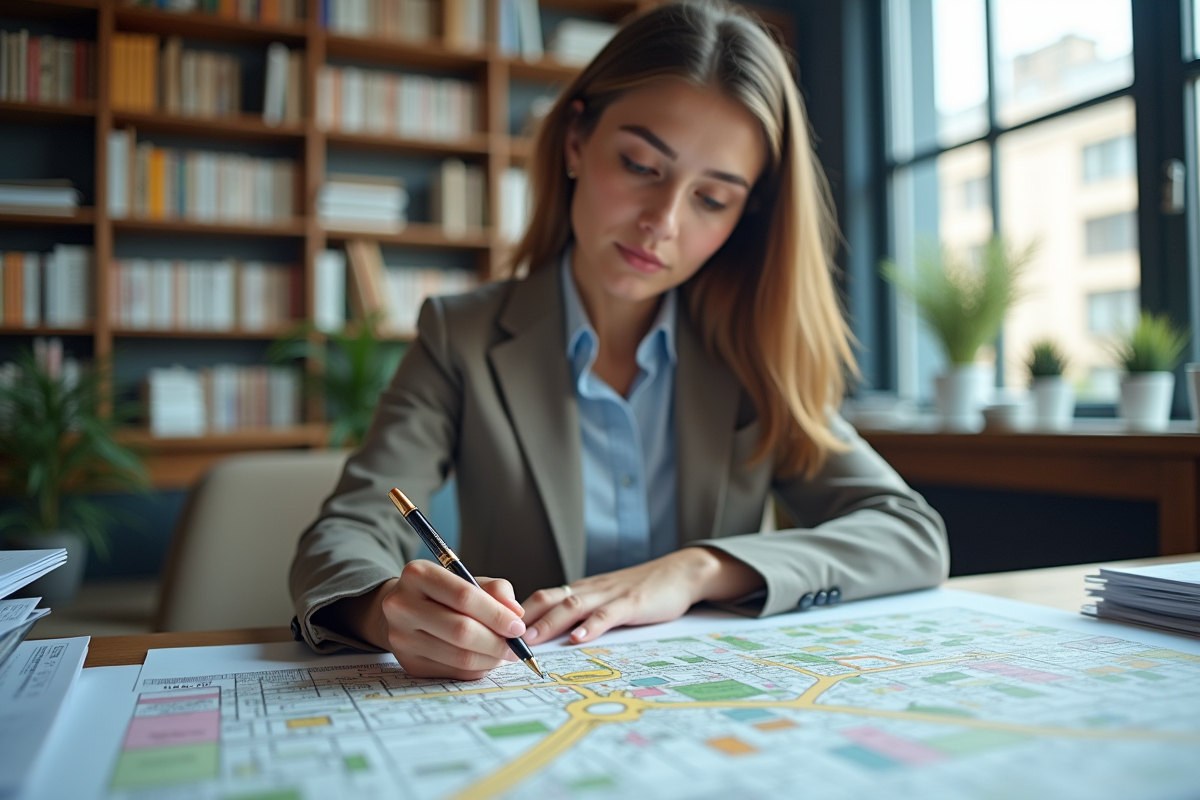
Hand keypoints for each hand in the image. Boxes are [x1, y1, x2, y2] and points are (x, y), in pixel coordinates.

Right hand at [355, 560, 528, 680]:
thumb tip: (516, 614)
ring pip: (459, 657)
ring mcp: (402, 638)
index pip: (464, 597)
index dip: (496, 615)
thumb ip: (495, 590)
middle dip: (497, 642)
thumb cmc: (442, 592)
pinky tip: (485, 659)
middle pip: (461, 631)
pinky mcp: (409, 663)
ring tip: (504, 653)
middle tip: (516, 647)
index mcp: (418, 575)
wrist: (403, 609)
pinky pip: (453, 672)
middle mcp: (402, 606)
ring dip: (490, 659)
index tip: (518, 626)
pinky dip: (477, 668)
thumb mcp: (467, 579)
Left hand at [520, 547, 762, 645]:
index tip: (496, 631)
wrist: (680, 573)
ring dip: (550, 624)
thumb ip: (580, 613)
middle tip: (501, 638)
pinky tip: (580, 638)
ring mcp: (610, 595)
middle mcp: (589, 589)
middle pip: (549, 599)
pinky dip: (592, 626)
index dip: (517, 614)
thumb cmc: (641, 590)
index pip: (541, 598)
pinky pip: (609, 614)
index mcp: (580, 589)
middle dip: (524, 620)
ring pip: (573, 606)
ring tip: (532, 641)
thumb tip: (548, 635)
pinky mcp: (632, 603)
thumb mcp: (605, 599)